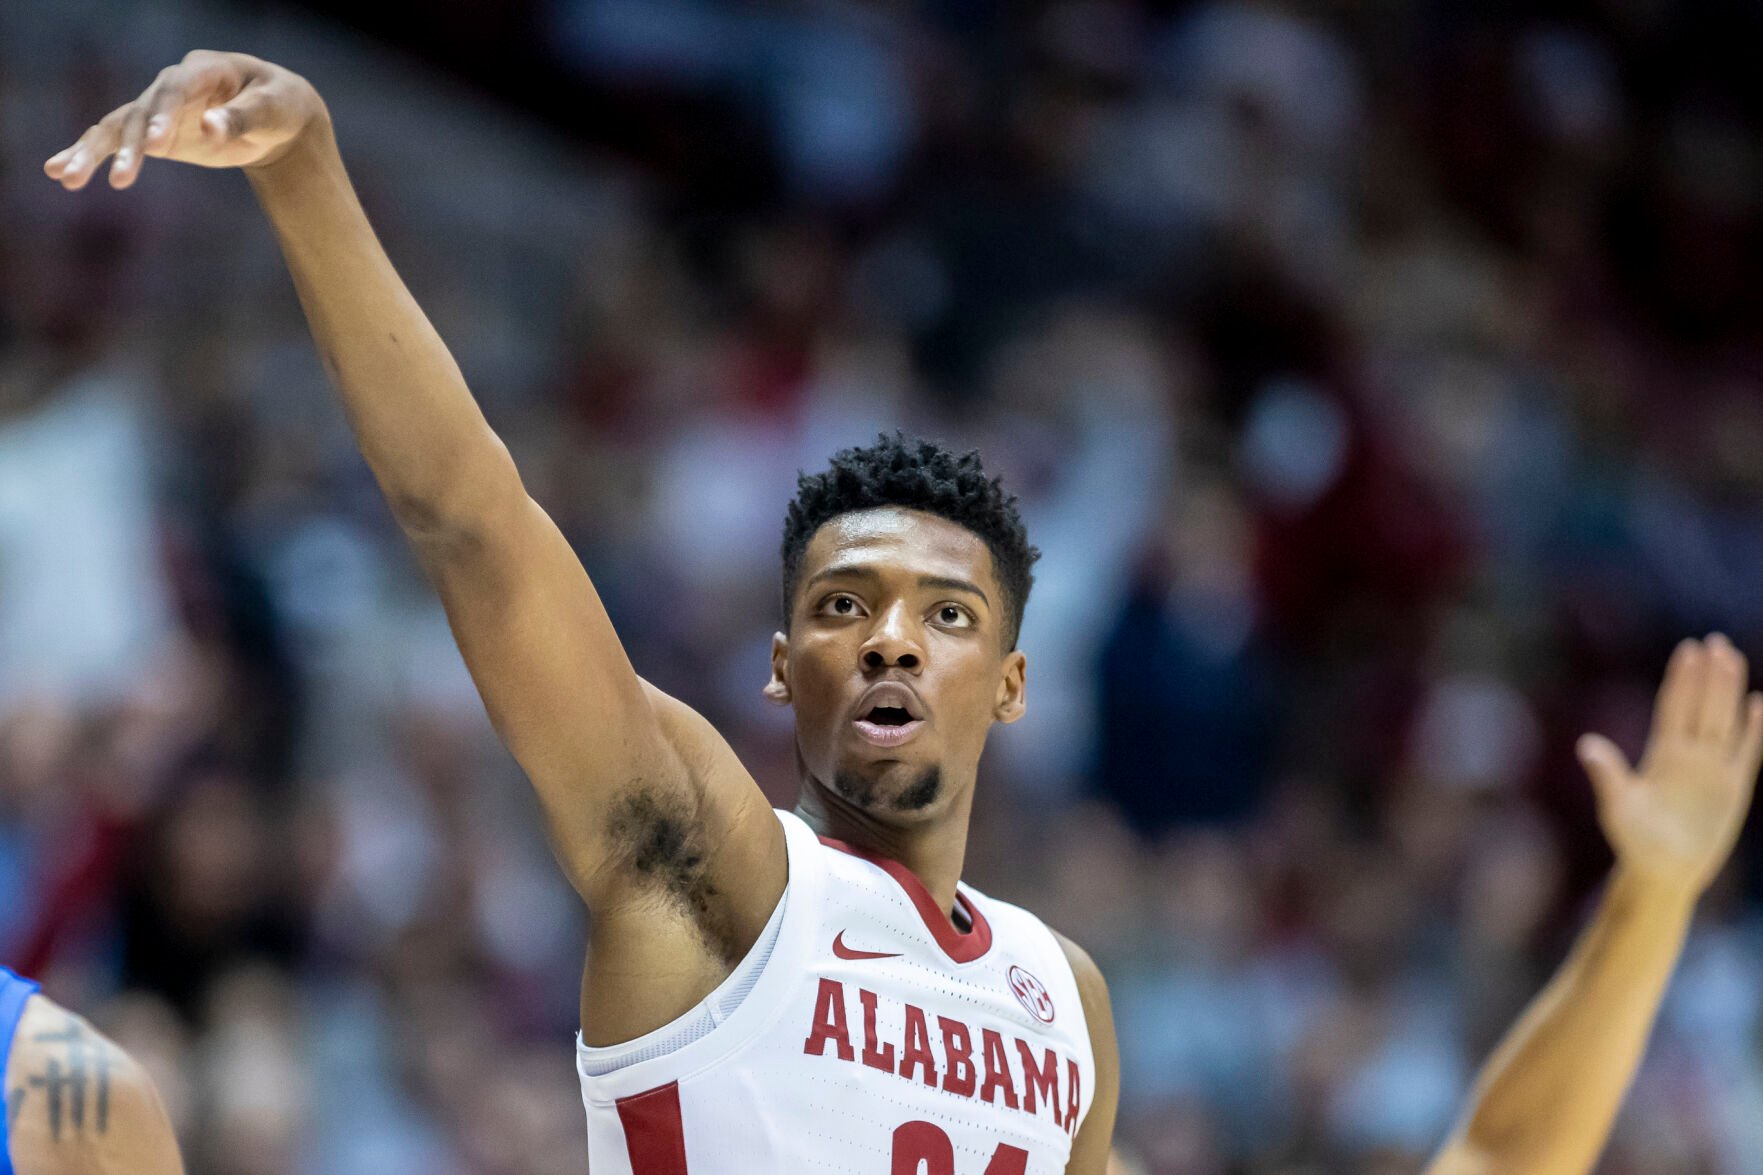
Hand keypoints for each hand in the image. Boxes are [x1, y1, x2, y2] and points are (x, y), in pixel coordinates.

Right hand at [43, 50, 326, 190]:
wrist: (276, 117)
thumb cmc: (278, 106)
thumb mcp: (271, 110)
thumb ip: (241, 118)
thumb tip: (210, 127)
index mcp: (203, 70)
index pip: (175, 89)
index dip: (163, 114)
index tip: (157, 144)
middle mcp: (171, 85)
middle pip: (140, 111)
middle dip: (129, 144)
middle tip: (120, 177)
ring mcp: (157, 107)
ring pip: (118, 127)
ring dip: (92, 152)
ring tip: (66, 177)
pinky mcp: (153, 132)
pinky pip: (117, 142)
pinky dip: (90, 155)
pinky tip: (62, 172)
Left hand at [1578, 633, 1762, 898]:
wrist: (1662, 871)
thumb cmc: (1633, 840)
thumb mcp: (1618, 805)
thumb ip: (1607, 774)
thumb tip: (1585, 744)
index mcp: (1660, 755)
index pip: (1674, 707)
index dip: (1681, 679)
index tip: (1687, 649)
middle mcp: (1687, 756)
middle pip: (1701, 706)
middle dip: (1707, 675)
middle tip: (1714, 641)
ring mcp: (1712, 770)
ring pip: (1723, 721)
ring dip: (1728, 691)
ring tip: (1732, 658)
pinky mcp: (1733, 789)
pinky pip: (1746, 752)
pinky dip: (1753, 730)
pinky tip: (1758, 703)